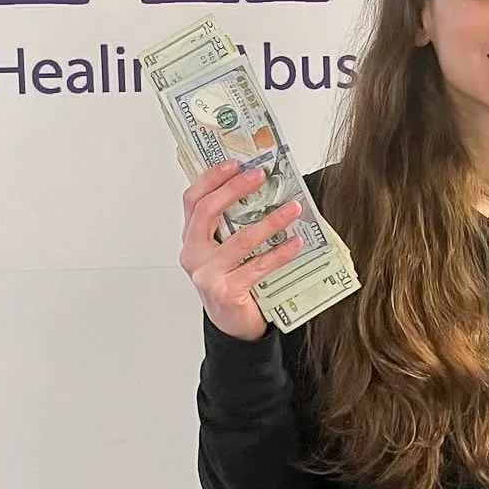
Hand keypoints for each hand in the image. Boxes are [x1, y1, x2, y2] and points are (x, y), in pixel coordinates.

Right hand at [178, 159, 305, 340]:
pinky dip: (279, 252)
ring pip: (240, 239)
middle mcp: (194, 255)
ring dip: (270, 221)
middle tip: (261, 176)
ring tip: (292, 208)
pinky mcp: (226, 292)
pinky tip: (295, 243)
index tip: (235, 163)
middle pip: (208, 212)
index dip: (211, 178)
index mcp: (192, 239)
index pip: (193, 200)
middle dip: (235, 189)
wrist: (234, 324)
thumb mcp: (227, 249)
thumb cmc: (233, 280)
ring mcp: (207, 275)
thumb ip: (234, 224)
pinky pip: (257, 266)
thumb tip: (265, 188)